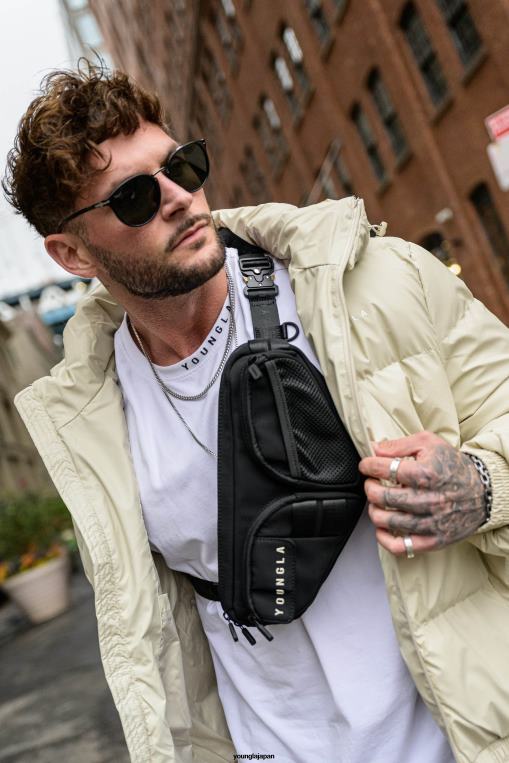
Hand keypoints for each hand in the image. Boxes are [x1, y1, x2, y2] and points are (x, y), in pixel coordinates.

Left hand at [358, 431, 486, 556]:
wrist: (483, 491)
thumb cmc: (453, 466)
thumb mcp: (429, 443)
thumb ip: (400, 445)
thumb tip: (374, 448)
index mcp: (426, 474)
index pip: (385, 469)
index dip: (368, 466)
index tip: (366, 465)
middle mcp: (428, 500)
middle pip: (383, 497)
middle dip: (369, 488)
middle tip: (371, 483)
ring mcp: (431, 522)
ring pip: (388, 521)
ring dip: (374, 510)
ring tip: (376, 503)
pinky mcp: (434, 540)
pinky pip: (401, 546)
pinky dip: (384, 539)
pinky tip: (381, 528)